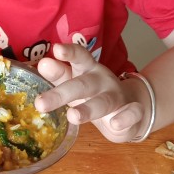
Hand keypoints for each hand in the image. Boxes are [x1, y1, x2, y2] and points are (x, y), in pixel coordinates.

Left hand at [33, 43, 148, 142]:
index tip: (56, 49)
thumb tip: (43, 64)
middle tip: (40, 104)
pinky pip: (131, 113)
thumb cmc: (94, 93)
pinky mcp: (133, 112)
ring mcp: (117, 96)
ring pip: (103, 102)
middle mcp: (101, 80)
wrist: (129, 108)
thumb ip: (59, 74)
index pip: (79, 57)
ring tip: (72, 116)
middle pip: (83, 85)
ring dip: (88, 109)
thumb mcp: (75, 82)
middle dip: (62, 93)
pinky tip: (116, 124)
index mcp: (87, 70)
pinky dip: (125, 118)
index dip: (69, 53)